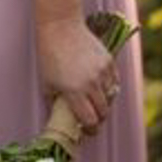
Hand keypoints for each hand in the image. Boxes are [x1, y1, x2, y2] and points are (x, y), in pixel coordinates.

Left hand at [38, 17, 114, 134]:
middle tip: (92, 121)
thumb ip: (54, 102)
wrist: (61, 29)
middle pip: (103, 111)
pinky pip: (114, 82)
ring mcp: (103, 72)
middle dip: (98, 119)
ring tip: (95, 105)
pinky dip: (109, 89)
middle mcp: (92, 84)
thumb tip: (59, 117)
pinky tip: (100, 90)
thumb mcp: (46, 83)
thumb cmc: (49, 57)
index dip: (90, 129)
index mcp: (74, 91)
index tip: (88, 132)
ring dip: (104, 104)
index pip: (89, 119)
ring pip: (111, 97)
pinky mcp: (109, 62)